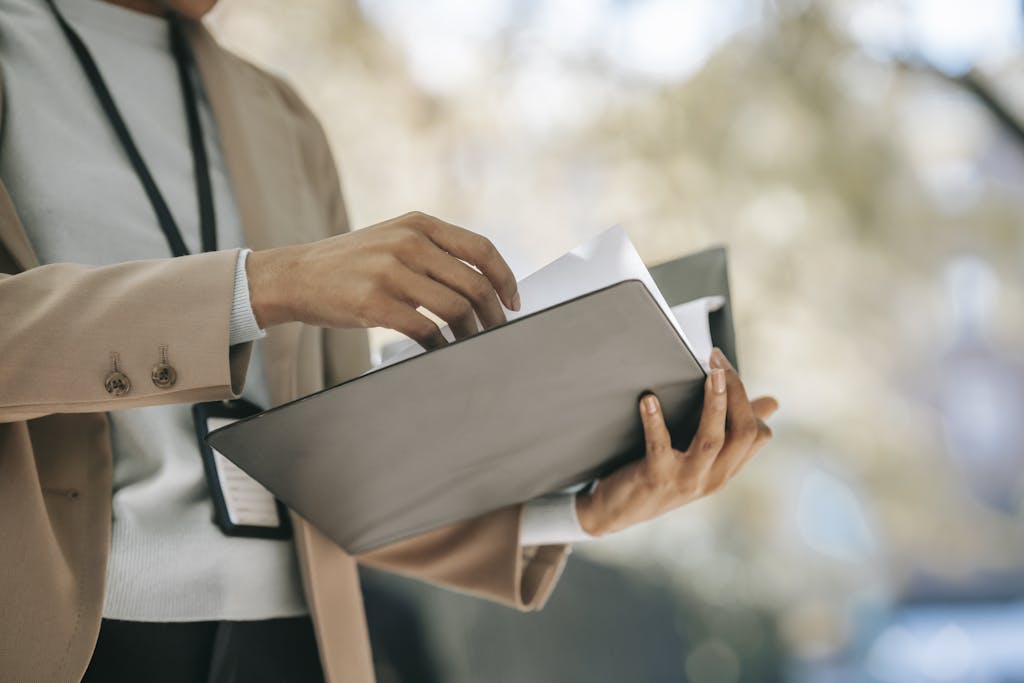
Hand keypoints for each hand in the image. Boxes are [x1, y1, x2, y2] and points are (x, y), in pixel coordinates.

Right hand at [246, 211, 519, 348]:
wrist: (294, 275)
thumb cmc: (350, 264)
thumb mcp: (392, 239)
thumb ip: (433, 252)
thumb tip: (483, 287)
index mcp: (418, 224)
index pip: (481, 248)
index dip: (505, 278)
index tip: (514, 302)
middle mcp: (408, 242)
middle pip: (474, 283)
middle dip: (494, 314)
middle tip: (497, 332)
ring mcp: (389, 271)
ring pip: (455, 308)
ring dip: (471, 333)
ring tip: (471, 345)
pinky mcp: (373, 302)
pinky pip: (425, 330)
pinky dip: (441, 345)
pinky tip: (441, 351)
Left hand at [575, 348, 777, 535]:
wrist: (616, 513)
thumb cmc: (660, 476)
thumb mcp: (701, 457)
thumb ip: (730, 430)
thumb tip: (773, 402)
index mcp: (726, 469)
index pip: (757, 435)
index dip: (748, 399)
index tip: (726, 369)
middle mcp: (713, 477)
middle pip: (743, 432)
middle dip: (735, 391)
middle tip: (717, 359)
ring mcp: (686, 480)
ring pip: (712, 439)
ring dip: (715, 404)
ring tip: (711, 373)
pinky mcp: (656, 479)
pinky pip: (660, 447)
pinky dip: (655, 421)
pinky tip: (649, 399)